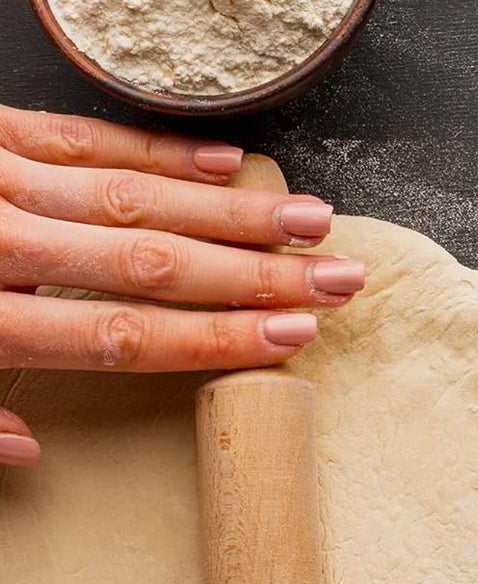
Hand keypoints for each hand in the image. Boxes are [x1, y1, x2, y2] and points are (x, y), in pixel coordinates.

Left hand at [0, 104, 365, 466]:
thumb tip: (34, 450)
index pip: (125, 336)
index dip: (219, 338)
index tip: (295, 335)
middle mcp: (0, 244)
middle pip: (154, 265)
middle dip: (260, 274)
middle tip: (338, 276)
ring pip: (135, 197)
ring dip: (233, 211)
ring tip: (311, 220)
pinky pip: (81, 133)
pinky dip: (159, 148)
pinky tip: (226, 162)